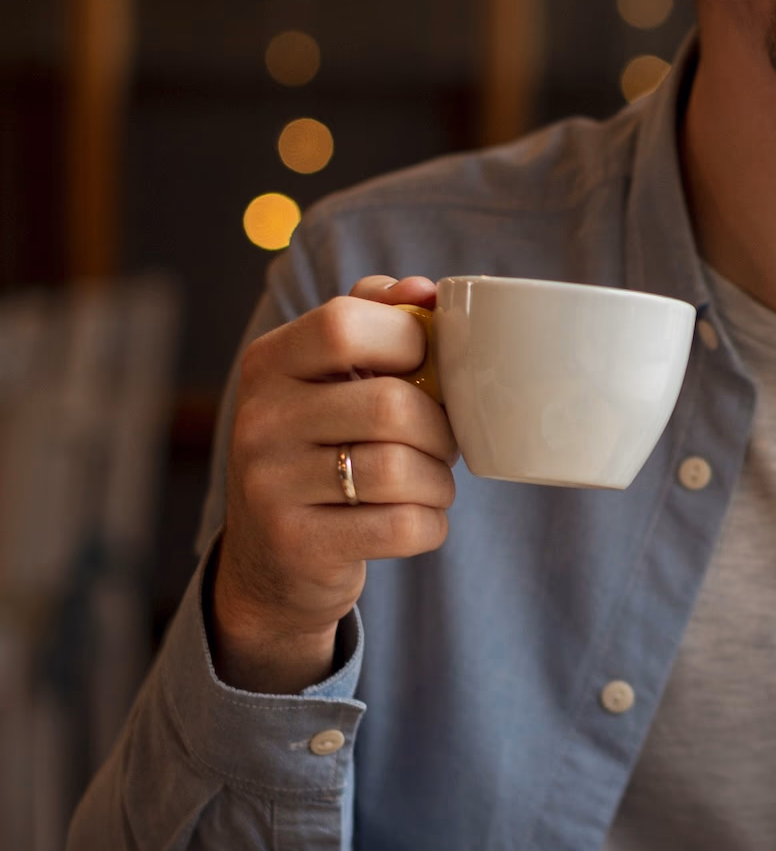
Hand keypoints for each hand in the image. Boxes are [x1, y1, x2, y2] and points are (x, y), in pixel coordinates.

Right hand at [212, 274, 457, 694]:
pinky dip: (431, 523)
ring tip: (429, 482)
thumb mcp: (328, 378)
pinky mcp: (300, 544)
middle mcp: (260, 419)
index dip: (410, 341)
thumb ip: (375, 319)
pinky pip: (403, 526)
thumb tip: (425, 290)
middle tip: (440, 441)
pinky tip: (416, 518)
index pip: (346, 323)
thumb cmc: (321, 448)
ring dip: (439, 480)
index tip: (425, 367)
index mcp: (269, 362)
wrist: (272, 560)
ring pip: (401, 469)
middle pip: (390, 405)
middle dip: (439, 427)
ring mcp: (271, 485)